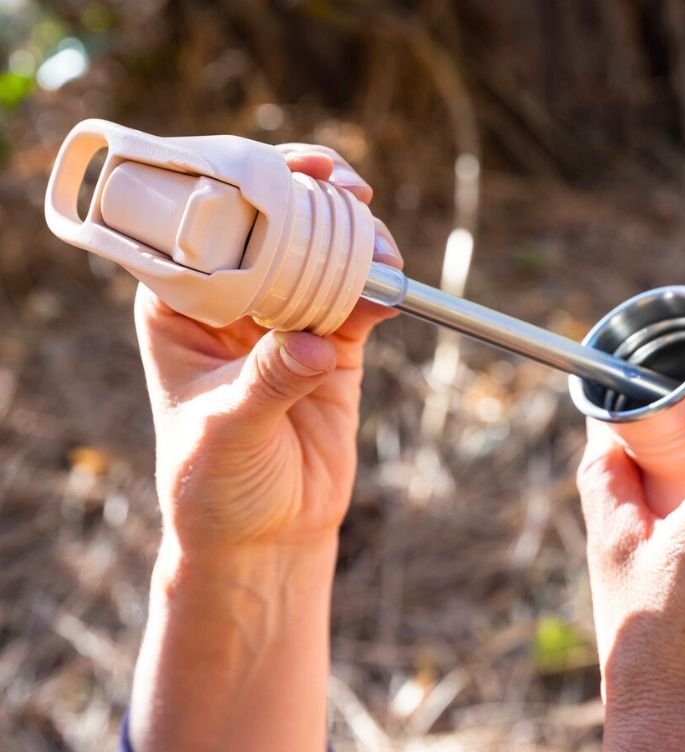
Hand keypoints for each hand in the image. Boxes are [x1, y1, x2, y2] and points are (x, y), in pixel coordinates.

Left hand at [127, 144, 400, 751]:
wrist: (266, 535)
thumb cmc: (216, 488)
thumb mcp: (230, 433)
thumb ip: (269, 383)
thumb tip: (314, 347)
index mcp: (180, 309)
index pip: (201, 225)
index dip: (239, 185)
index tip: (280, 169)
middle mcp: (230, 304)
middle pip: (269, 226)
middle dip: (306, 198)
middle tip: (343, 187)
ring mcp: (284, 323)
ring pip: (320, 256)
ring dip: (352, 239)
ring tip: (380, 241)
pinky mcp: (331, 349)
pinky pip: (356, 303)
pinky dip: (376, 289)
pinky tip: (391, 286)